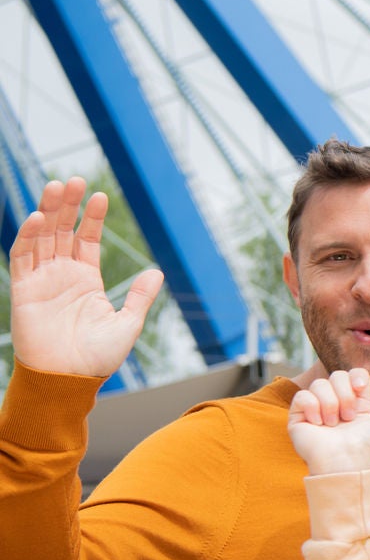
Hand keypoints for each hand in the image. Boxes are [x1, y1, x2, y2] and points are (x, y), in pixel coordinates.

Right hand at [7, 179, 161, 377]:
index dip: (92, 218)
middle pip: (62, 231)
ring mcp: (42, 281)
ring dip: (48, 212)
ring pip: (42, 238)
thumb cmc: (97, 359)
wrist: (68, 380)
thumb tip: (157, 272)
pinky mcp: (23, 291)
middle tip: (73, 178)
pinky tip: (39, 218)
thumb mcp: (127, 324)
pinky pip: (22, 258)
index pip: (87, 240)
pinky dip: (28, 237)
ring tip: (56, 186)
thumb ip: (140, 297)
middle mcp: (62, 276)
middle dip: (67, 205)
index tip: (100, 195)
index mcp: (86, 281)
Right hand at [287, 369, 369, 475]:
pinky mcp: (298, 418)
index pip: (354, 373)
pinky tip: (318, 423)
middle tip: (348, 417)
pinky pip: (301, 396)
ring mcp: (316, 410)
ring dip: (330, 404)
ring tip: (333, 424)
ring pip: (318, 384)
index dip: (356, 378)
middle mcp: (335, 403)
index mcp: (356, 402)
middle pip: (336, 375)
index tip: (360, 390)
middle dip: (344, 394)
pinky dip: (311, 407)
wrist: (346, 463)